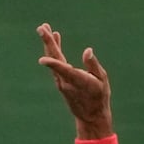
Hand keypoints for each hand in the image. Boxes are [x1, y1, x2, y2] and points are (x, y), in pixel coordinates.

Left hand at [37, 22, 113, 138]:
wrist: (90, 116)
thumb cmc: (99, 97)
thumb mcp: (101, 81)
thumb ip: (93, 66)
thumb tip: (88, 51)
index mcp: (77, 80)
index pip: (63, 70)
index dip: (53, 64)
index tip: (42, 59)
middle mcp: (65, 80)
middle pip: (55, 59)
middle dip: (48, 42)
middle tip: (41, 27)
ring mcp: (61, 81)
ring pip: (53, 59)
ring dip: (49, 43)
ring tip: (44, 28)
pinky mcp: (61, 80)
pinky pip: (56, 63)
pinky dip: (54, 50)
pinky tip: (55, 40)